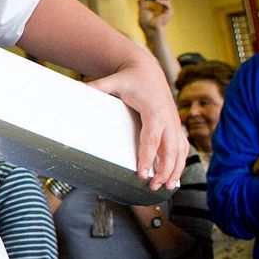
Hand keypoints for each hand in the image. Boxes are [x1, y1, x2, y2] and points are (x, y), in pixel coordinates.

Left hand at [89, 56, 185, 189]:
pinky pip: (183, 146)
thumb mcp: (113, 81)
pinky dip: (181, 162)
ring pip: (181, 150)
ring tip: (168, 188)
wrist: (148, 70)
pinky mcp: (176, 125)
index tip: (143, 174)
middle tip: (155, 187)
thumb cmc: (130, 78)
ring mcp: (175, 122)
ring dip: (176, 169)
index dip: (148, 157)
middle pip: (170, 148)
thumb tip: (76, 87)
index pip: (152, 138)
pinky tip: (175, 177)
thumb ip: (97, 87)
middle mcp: (168, 118)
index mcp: (154, 110)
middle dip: (165, 169)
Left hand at [138, 0, 171, 36]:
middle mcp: (162, 6)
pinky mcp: (169, 12)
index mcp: (156, 5)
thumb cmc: (145, 23)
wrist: (150, 30)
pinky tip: (157, 0)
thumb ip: (142, 2)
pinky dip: (163, 1)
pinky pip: (167, 4)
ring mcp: (166, 9)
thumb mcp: (142, 10)